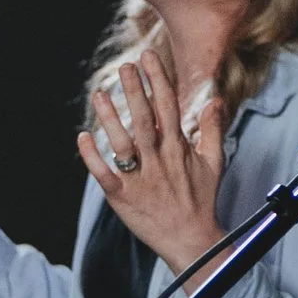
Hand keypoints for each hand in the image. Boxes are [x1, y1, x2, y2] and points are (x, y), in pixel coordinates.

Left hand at [76, 50, 228, 279]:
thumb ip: (212, 129)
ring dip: (110, 118)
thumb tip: (215, 100)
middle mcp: (159, 160)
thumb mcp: (214, 162)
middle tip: (124, 66)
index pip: (168, 106)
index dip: (157, 79)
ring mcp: (140, 179)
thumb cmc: (201, 199)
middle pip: (144, 119)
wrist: (191, 240)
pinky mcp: (123, 198)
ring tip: (99, 93)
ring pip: (122, 143)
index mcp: (179, 148)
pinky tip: (82, 137)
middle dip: (134, 90)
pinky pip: (105, 175)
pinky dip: (92, 158)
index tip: (148, 57)